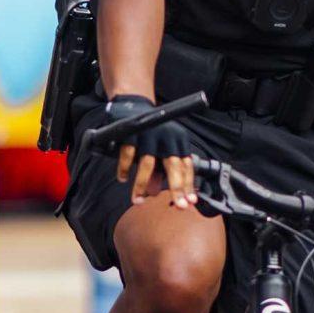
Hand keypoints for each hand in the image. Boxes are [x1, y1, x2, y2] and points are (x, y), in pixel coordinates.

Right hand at [99, 94, 195, 208]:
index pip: (186, 166)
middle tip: (179, 206)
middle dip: (177, 188)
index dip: (188, 184)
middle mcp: (167, 137)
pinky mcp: (132, 132)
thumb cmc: (149, 133)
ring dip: (141, 185)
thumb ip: (157, 171)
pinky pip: (128, 155)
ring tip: (138, 201)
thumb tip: (153, 193)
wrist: (132, 105)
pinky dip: (124, 168)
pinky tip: (122, 178)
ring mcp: (150, 134)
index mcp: (177, 141)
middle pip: (173, 166)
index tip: (191, 202)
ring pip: (148, 164)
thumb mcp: (158, 150)